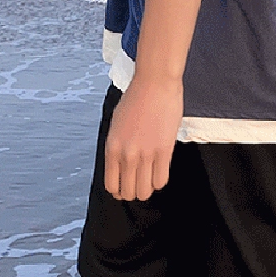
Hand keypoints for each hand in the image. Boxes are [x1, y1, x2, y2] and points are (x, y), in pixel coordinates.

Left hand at [104, 74, 182, 200]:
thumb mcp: (116, 125)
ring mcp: (146, 154)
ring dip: (147, 190)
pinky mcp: (164, 151)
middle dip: (133, 193)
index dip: (118, 192)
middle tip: (138, 185)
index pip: (111, 185)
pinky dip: (159, 181)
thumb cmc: (136, 99)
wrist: (154, 84)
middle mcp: (127, 154)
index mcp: (112, 148)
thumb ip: (117, 148)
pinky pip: (161, 181)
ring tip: (149, 180)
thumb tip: (121, 167)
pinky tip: (159, 172)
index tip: (124, 189)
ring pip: (145, 191)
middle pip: (128, 192)